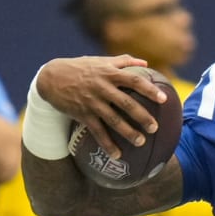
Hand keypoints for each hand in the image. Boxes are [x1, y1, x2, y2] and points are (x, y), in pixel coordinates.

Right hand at [35, 56, 164, 157]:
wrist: (51, 78)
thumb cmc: (80, 68)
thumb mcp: (100, 60)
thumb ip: (123, 61)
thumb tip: (145, 62)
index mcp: (109, 73)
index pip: (133, 80)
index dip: (149, 90)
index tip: (163, 99)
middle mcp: (102, 88)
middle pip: (126, 103)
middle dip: (142, 116)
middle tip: (155, 127)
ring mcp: (92, 102)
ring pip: (113, 120)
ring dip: (128, 132)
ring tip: (141, 142)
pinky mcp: (82, 114)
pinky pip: (97, 132)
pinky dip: (107, 144)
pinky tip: (117, 155)